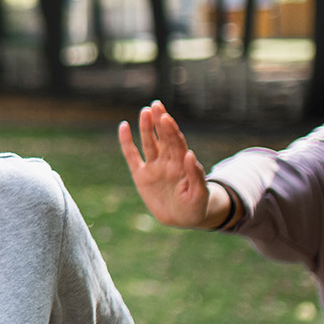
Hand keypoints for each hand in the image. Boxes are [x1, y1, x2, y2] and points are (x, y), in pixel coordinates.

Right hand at [119, 101, 229, 229]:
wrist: (182, 218)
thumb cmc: (195, 206)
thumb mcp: (199, 195)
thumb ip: (195, 175)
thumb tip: (189, 154)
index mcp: (182, 164)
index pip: (176, 143)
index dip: (171, 130)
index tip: (166, 118)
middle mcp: (168, 161)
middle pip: (163, 137)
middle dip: (160, 122)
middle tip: (156, 105)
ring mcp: (154, 166)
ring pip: (149, 143)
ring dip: (146, 127)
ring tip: (145, 111)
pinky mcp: (141, 175)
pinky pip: (131, 156)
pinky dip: (126, 142)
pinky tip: (123, 126)